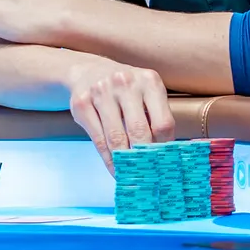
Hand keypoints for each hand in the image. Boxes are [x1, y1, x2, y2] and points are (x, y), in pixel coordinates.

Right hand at [64, 54, 174, 174]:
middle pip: (140, 131)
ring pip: (116, 138)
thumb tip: (168, 156)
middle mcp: (125, 83)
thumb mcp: (146, 94)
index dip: (165, 148)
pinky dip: (108, 159)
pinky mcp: (82, 103)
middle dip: (144, 159)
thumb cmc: (126, 90)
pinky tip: (115, 169)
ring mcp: (101, 91)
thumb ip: (157, 118)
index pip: (163, 123)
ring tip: (132, 178)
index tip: (165, 166)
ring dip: (125, 163)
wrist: (88, 70)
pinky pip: (98, 139)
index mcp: (149, 81)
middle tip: (149, 179)